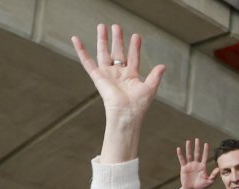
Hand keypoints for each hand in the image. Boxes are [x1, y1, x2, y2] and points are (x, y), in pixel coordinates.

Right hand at [71, 24, 165, 161]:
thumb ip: (155, 76)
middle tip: (116, 26)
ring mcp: (107, 74)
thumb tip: (163, 66)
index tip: (136, 36)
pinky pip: (87, 61)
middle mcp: (118, 74)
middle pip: (117, 52)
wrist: (126, 113)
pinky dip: (80, 50)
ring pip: (103, 53)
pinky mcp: (97, 76)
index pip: (133, 57)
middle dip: (117, 39)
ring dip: (102, 40)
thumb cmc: (139, 105)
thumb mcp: (150, 88)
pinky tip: (75, 39)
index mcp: (131, 76)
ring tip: (102, 26)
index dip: (135, 47)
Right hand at [176, 139, 217, 188]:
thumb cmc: (201, 186)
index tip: (206, 144)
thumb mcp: (209, 181)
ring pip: (189, 155)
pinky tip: (179, 149)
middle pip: (197, 153)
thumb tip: (218, 168)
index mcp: (203, 167)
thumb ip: (214, 175)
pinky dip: (180, 154)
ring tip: (188, 141)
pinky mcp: (184, 168)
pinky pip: (182, 160)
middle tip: (197, 139)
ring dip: (189, 148)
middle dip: (197, 146)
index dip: (205, 150)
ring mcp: (190, 165)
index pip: (204, 156)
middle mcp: (196, 164)